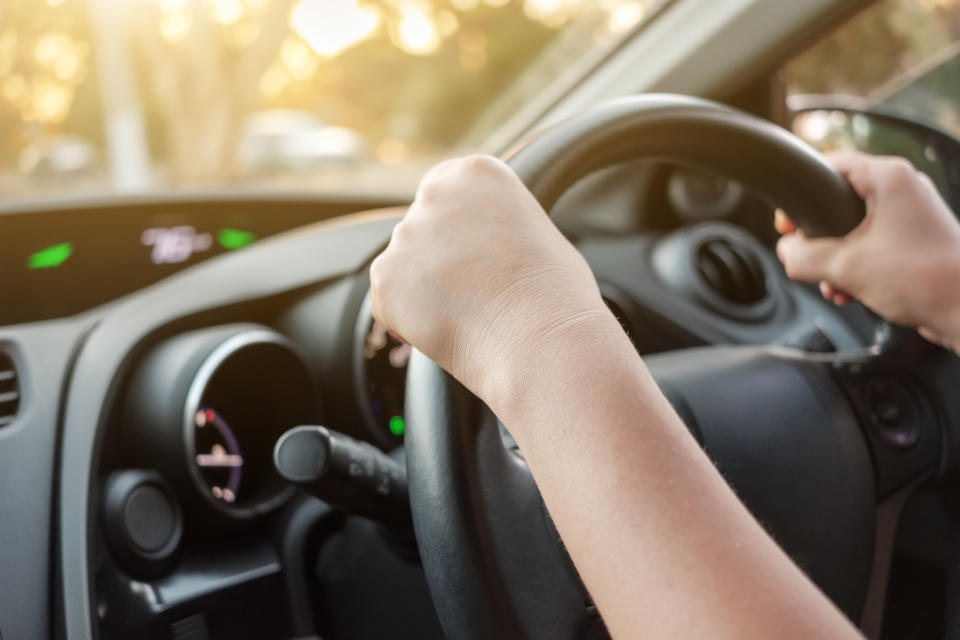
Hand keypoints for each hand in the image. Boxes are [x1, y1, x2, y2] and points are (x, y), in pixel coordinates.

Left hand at [369, 155, 610, 408]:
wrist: (542, 340)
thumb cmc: (556, 295)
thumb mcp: (536, 232)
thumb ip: (497, 223)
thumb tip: (482, 241)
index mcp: (475, 173)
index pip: (445, 192)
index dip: (458, 230)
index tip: (479, 257)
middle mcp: (434, 194)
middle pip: (422, 228)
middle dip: (439, 260)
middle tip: (476, 293)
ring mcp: (405, 235)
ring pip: (405, 267)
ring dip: (426, 291)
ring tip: (471, 315)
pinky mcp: (385, 278)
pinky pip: (389, 301)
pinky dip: (409, 321)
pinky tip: (450, 329)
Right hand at [776, 151, 959, 350]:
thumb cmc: (925, 281)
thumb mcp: (844, 267)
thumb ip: (803, 257)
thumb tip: (786, 252)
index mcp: (890, 178)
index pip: (830, 165)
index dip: (801, 195)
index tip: (788, 223)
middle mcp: (904, 189)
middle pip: (839, 202)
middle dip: (818, 239)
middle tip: (806, 256)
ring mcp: (912, 214)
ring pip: (854, 228)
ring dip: (835, 259)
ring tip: (833, 284)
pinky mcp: (916, 238)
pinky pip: (872, 243)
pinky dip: (855, 265)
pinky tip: (850, 291)